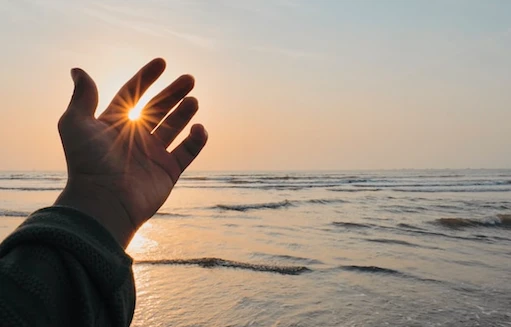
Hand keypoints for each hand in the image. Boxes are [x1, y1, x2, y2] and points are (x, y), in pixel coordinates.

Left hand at [55, 58, 207, 247]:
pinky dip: (196, 141)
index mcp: (114, 125)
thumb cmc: (87, 163)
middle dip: (173, 93)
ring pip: (174, 128)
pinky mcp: (168, 172)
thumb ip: (82, 96)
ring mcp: (153, 155)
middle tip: (189, 79)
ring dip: (185, 113)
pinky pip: (187, 152)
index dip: (146, 78)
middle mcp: (135, 138)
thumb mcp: (75, 124)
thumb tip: (77, 70)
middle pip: (158, 109)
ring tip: (193, 101)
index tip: (162, 62)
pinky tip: (200, 128)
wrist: (104, 202)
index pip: (132, 95)